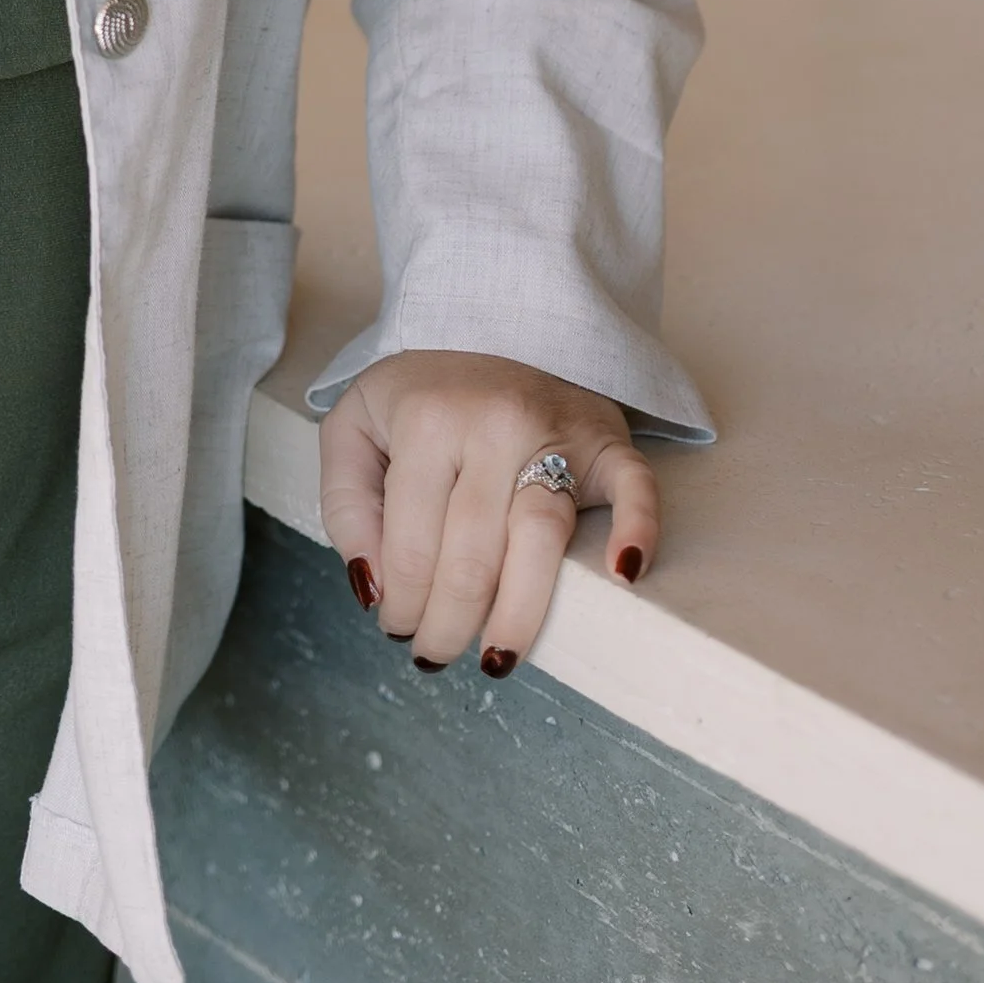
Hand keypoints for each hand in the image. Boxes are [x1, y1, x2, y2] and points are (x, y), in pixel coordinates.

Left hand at [316, 349, 655, 676]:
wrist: (490, 324)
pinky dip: (637, 531)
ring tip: (497, 657)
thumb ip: (346, 505)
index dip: (402, 603)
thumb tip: (372, 587)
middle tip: (436, 652)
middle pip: (475, 556)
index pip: (414, 545)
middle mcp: (493, 423)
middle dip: (450, 624)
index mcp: (426, 421)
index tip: (396, 627)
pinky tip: (624, 576)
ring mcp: (557, 430)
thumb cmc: (420, 394)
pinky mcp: (606, 440)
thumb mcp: (354, 428)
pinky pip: (635, 488)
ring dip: (520, 614)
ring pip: (542, 537)